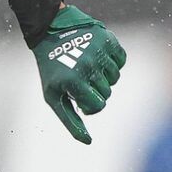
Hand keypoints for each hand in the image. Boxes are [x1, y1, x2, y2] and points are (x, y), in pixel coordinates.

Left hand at [34, 5, 124, 142]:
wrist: (50, 30)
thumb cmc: (52, 69)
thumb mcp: (53, 96)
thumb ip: (70, 121)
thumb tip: (88, 142)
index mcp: (73, 82)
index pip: (98, 106)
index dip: (90, 104)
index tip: (79, 95)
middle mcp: (88, 67)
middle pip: (107, 92)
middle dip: (95, 88)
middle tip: (80, 77)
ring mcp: (99, 52)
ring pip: (115, 76)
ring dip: (103, 74)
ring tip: (86, 64)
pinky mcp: (108, 39)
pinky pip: (121, 60)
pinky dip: (112, 60)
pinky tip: (97, 55)